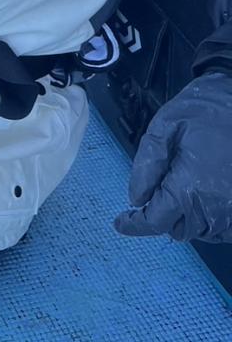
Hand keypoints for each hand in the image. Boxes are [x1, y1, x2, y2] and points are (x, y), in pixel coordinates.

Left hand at [114, 71, 231, 242]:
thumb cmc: (204, 110)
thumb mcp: (164, 126)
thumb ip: (147, 164)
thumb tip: (136, 197)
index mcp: (189, 185)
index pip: (156, 220)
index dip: (135, 224)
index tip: (121, 223)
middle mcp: (213, 205)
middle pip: (177, 229)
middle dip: (161, 214)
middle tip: (158, 186)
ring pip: (200, 231)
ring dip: (185, 217)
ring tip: (182, 185)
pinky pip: (222, 229)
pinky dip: (208, 219)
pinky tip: (201, 195)